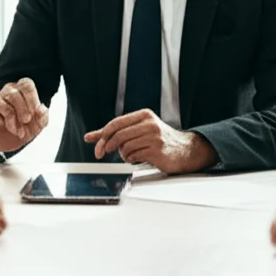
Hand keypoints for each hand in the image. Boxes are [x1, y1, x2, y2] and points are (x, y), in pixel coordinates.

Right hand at [0, 78, 48, 153]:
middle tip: (27, 121)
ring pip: (4, 104)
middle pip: (14, 94)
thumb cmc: (24, 127)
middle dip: (23, 110)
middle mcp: (8, 91)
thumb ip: (42, 116)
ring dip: (13, 121)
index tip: (36, 112)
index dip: (32, 97)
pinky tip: (5, 127)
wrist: (8, 142)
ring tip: (19, 132)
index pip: (26, 84)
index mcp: (23, 90)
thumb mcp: (38, 125)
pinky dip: (2, 123)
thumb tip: (42, 109)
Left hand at [84, 109, 217, 173]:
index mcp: (144, 115)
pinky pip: (134, 157)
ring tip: (132, 154)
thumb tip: (90, 137)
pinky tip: (139, 158)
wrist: (185, 150)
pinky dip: (131, 160)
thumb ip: (115, 132)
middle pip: (118, 135)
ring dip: (123, 155)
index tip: (95, 145)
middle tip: (102, 153)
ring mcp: (154, 137)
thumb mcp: (138, 130)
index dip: (102, 135)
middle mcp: (149, 124)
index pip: (116, 123)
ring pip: (125, 147)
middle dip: (106, 146)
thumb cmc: (158, 140)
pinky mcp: (157, 150)